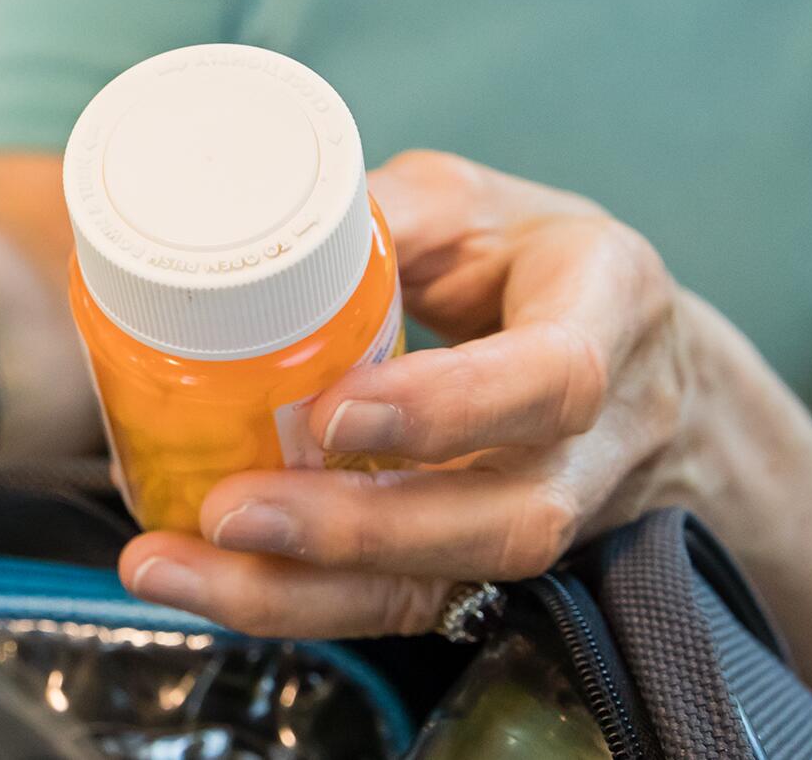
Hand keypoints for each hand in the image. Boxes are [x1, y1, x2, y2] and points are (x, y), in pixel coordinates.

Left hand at [119, 150, 696, 637]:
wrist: (637, 362)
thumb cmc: (536, 265)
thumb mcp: (472, 206)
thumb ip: (378, 214)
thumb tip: (246, 231)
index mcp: (610, 309)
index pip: (552, 377)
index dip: (446, 406)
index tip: (332, 414)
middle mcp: (600, 438)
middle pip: (502, 519)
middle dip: (356, 529)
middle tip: (228, 512)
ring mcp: (555, 519)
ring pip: (444, 585)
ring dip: (298, 592)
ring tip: (174, 566)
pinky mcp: (488, 569)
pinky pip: (400, 605)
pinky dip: (294, 601)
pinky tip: (200, 582)